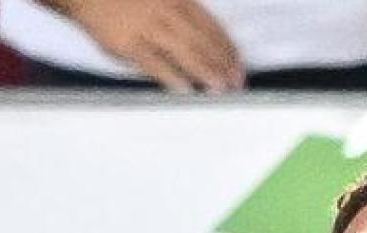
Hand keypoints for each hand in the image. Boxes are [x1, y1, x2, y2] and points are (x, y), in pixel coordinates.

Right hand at [57, 0, 243, 92]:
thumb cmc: (126, 0)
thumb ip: (184, 14)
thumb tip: (209, 42)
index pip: (211, 26)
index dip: (228, 48)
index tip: (240, 66)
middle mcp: (166, 11)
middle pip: (203, 41)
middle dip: (223, 64)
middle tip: (237, 84)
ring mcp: (147, 27)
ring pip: (184, 52)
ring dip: (206, 72)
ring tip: (221, 89)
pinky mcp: (128, 43)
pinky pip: (154, 63)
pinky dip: (172, 77)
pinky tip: (186, 90)